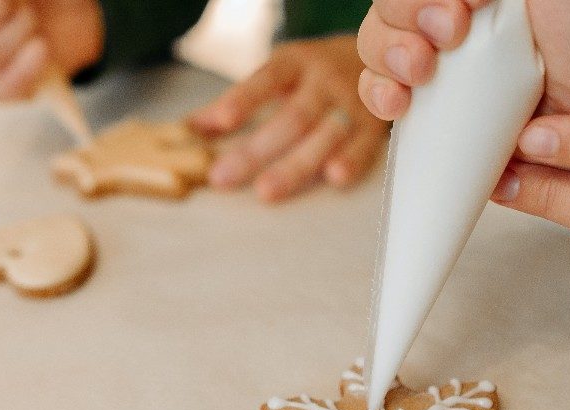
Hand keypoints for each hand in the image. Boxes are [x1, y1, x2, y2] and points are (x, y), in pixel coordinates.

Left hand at [188, 36, 389, 202]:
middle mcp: (324, 82)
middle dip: (256, 151)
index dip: (243, 99)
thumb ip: (237, 101)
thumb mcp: (278, 74)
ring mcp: (352, 104)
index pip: (265, 80)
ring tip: (267, 192)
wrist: (380, 57)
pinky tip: (334, 179)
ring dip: (296, 165)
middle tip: (224, 178)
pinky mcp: (374, 126)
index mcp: (295, 64)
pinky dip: (352, 162)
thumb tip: (190, 128)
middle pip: (291, 118)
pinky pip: (365, 145)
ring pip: (324, 136)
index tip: (219, 122)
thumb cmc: (314, 75)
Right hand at [354, 0, 569, 150]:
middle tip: (446, 40)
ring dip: (384, 63)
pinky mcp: (448, 113)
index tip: (461, 10)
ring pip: (379, 52)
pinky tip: (402, 109)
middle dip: (400, 24)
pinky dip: (382, 100)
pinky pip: (391, 101)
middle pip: (389, 10)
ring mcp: (451, 65)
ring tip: (417, 81)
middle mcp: (463, 14)